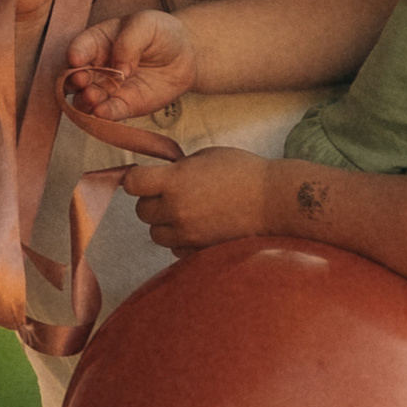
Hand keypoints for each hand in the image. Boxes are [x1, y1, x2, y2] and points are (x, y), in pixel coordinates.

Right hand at [64, 7, 195, 122]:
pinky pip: (108, 113)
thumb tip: (120, 69)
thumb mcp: (146, 24)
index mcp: (95, 42)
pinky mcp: (121, 106)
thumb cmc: (160, 34)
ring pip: (86, 99)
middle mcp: (95, 67)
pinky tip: (102, 113)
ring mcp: (106, 89)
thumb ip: (129, 42)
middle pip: (75, 77)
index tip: (76, 59)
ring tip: (93, 97)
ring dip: (85, 100)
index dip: (76, 53)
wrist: (184, 56)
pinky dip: (103, 115)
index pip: (79, 48)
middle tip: (82, 80)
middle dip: (75, 80)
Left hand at [122, 146, 279, 252]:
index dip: (137, 179)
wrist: (275, 200)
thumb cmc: (245, 172)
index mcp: (175, 181)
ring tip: (188, 211)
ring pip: (156, 233)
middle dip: (152, 201)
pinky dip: (181, 240)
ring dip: (165, 223)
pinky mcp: (199, 251)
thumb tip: (162, 176)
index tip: (145, 177)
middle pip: (141, 211)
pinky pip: (176, 249)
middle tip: (172, 193)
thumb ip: (178, 168)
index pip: (132, 183)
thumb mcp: (206, 156)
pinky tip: (199, 227)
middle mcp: (176, 210)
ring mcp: (187, 234)